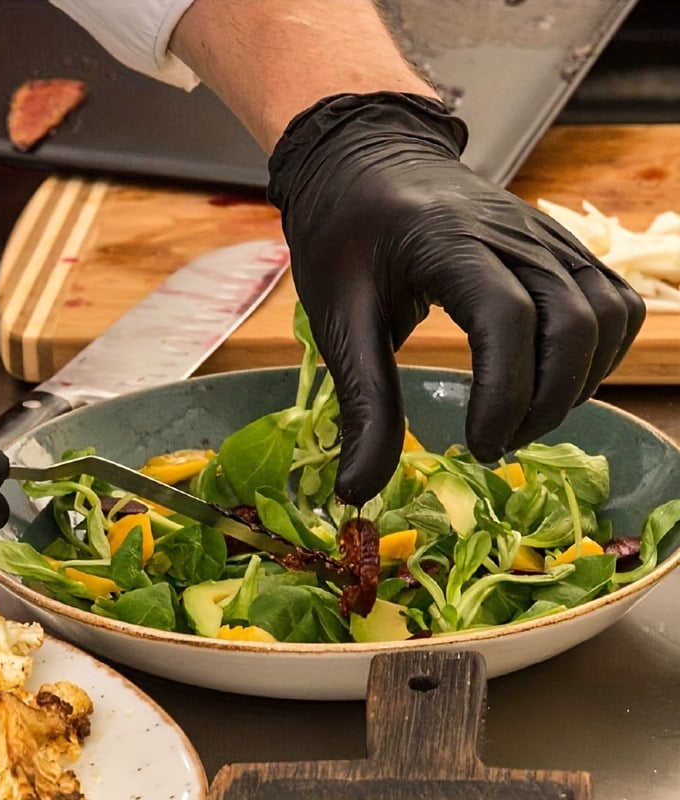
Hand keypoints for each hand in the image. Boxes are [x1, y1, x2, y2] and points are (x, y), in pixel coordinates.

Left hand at [268, 92, 644, 506]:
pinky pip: (610, 299)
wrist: (365, 161)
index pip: (507, 318)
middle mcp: (512, 232)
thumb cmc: (343, 236)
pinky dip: (598, 351)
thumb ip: (361, 403)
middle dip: (544, 402)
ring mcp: (542, 233)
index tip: (477, 446)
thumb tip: (357, 492)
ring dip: (576, 382)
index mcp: (448, 242)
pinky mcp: (555, 244)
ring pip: (604, 313)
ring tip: (520, 417)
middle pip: (573, 322)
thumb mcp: (338, 318)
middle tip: (494, 444)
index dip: (504, 393)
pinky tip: (552, 379)